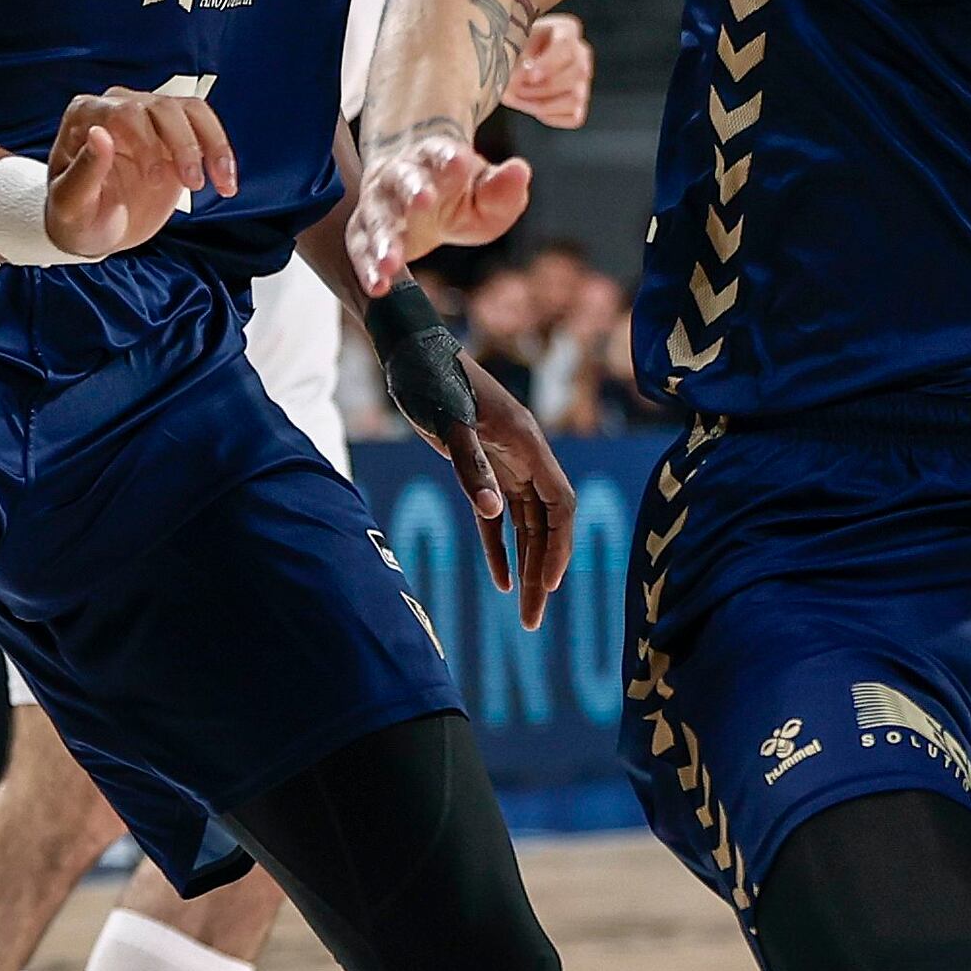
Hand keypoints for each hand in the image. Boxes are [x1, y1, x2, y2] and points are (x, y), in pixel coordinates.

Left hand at [45, 86, 235, 257]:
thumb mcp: (71, 203)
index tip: (154, 180)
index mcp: (86, 116)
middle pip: (163, 107)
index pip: (124, 112)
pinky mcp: (175, 137)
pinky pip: (205, 129)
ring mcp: (149, 120)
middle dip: (183, 144)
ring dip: (211, 143)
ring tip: (220, 181)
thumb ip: (84, 170)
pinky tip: (225, 182)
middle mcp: (118, 108)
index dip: (145, 141)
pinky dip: (220, 153)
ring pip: (190, 111)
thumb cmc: (75, 216)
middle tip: (192, 184)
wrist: (94, 229)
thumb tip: (100, 134)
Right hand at [343, 123, 533, 293]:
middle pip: (404, 180)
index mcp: (435, 157)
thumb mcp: (488, 192)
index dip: (449, 156)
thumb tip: (520, 171)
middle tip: (424, 200)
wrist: (415, 193)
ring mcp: (379, 204)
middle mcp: (400, 176)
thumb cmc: (458, 194)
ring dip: (383, 240)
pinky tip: (378, 286)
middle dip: (413, 190)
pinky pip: (360, 249)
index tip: (459, 160)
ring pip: (378, 218)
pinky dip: (367, 268)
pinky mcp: (362, 232)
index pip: (441, 152)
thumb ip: (503, 187)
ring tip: (391, 263)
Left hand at [416, 359, 577, 627]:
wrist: (410, 350)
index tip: (550, 584)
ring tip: (526, 613)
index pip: (561, 505)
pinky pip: (498, 517)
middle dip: (545, 571)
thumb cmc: (431, 378)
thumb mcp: (448, 422)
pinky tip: (501, 581)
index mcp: (529, 444)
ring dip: (528, 567)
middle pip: (548, 524)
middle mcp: (525, 457)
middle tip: (533, 621)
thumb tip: (495, 512)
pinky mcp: (481, 467)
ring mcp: (505, 463)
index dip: (560, 546)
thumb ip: (471, 467)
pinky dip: (500, 548)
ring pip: (526, 525)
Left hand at [500, 11, 593, 130]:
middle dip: (540, 87)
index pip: (566, 46)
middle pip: (574, 75)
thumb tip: (522, 77)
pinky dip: (552, 116)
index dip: (549, 64)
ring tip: (519, 99)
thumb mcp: (511, 42)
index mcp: (566, 29)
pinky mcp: (580, 104)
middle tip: (514, 89)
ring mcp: (583, 80)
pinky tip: (533, 107)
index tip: (530, 76)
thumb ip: (517, 56)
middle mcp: (581, 54)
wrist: (512, 62)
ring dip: (544, 104)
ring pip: (575, 97)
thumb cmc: (511, 47)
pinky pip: (574, 116)